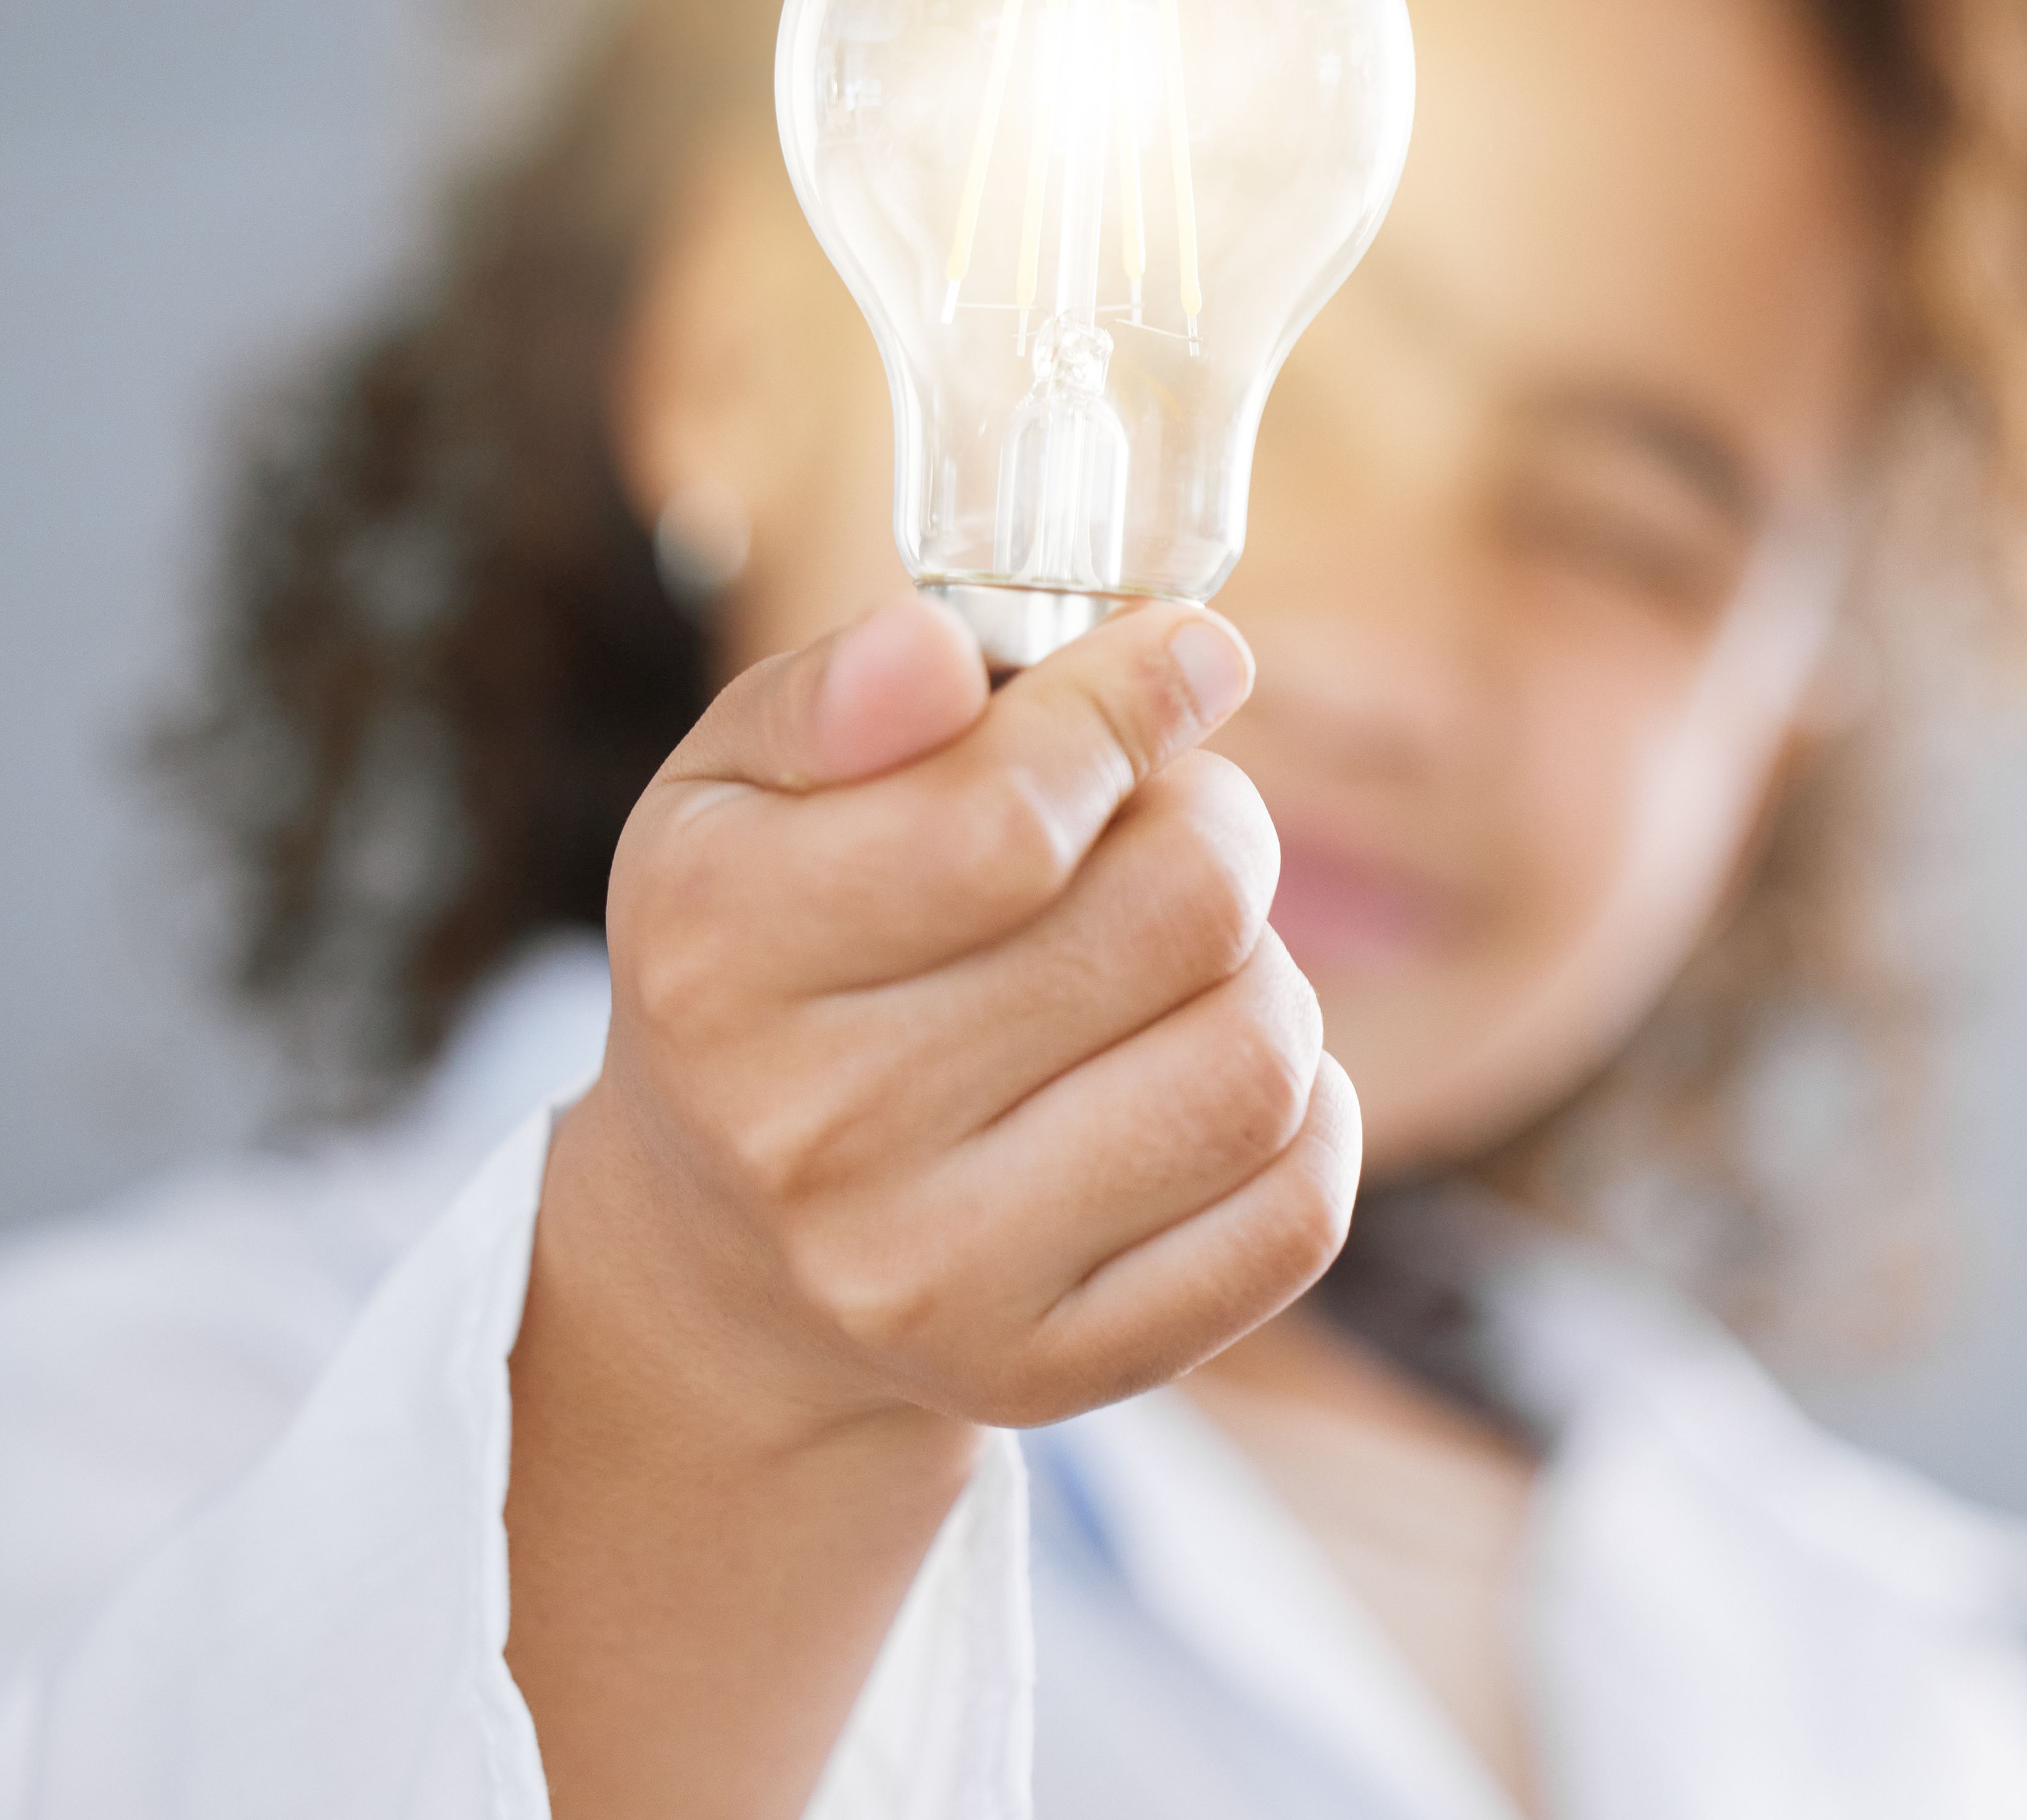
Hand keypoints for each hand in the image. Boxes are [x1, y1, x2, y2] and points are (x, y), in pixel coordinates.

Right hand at [566, 591, 1358, 1434]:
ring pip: (1259, 1062)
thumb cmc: (769, 958)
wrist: (727, 1256)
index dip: (1133, 704)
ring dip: (1265, 975)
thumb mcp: (739, 795)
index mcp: (720, 956)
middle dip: (1210, 828)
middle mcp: (811, 1134)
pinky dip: (1305, 1118)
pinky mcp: (1049, 1374)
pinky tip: (1211, 1079)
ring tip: (1187, 965)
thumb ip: (838, 697)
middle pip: (1180, 913)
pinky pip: (1298, 1212)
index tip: (1179, 663)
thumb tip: (942, 652)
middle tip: (1168, 830)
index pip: (1012, 815)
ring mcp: (933, 1277)